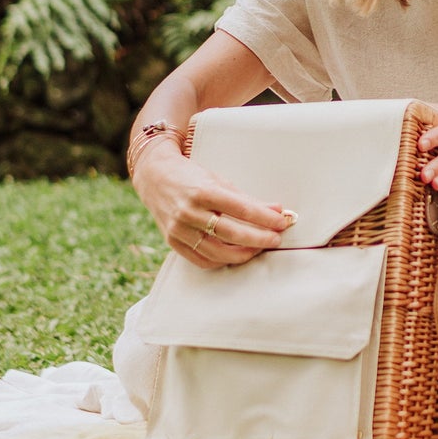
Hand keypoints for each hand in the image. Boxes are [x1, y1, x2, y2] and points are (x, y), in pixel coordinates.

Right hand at [130, 141, 295, 269]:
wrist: (154, 177)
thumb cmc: (191, 177)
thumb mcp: (219, 181)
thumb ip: (247, 199)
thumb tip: (278, 210)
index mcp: (203, 191)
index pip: (242, 209)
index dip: (265, 218)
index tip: (283, 222)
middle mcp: (188, 212)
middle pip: (231, 234)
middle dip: (259, 239)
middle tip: (276, 239)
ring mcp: (179, 229)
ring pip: (217, 252)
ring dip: (243, 254)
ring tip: (259, 248)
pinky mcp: (173, 242)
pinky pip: (202, 260)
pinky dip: (222, 261)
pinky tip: (237, 255)